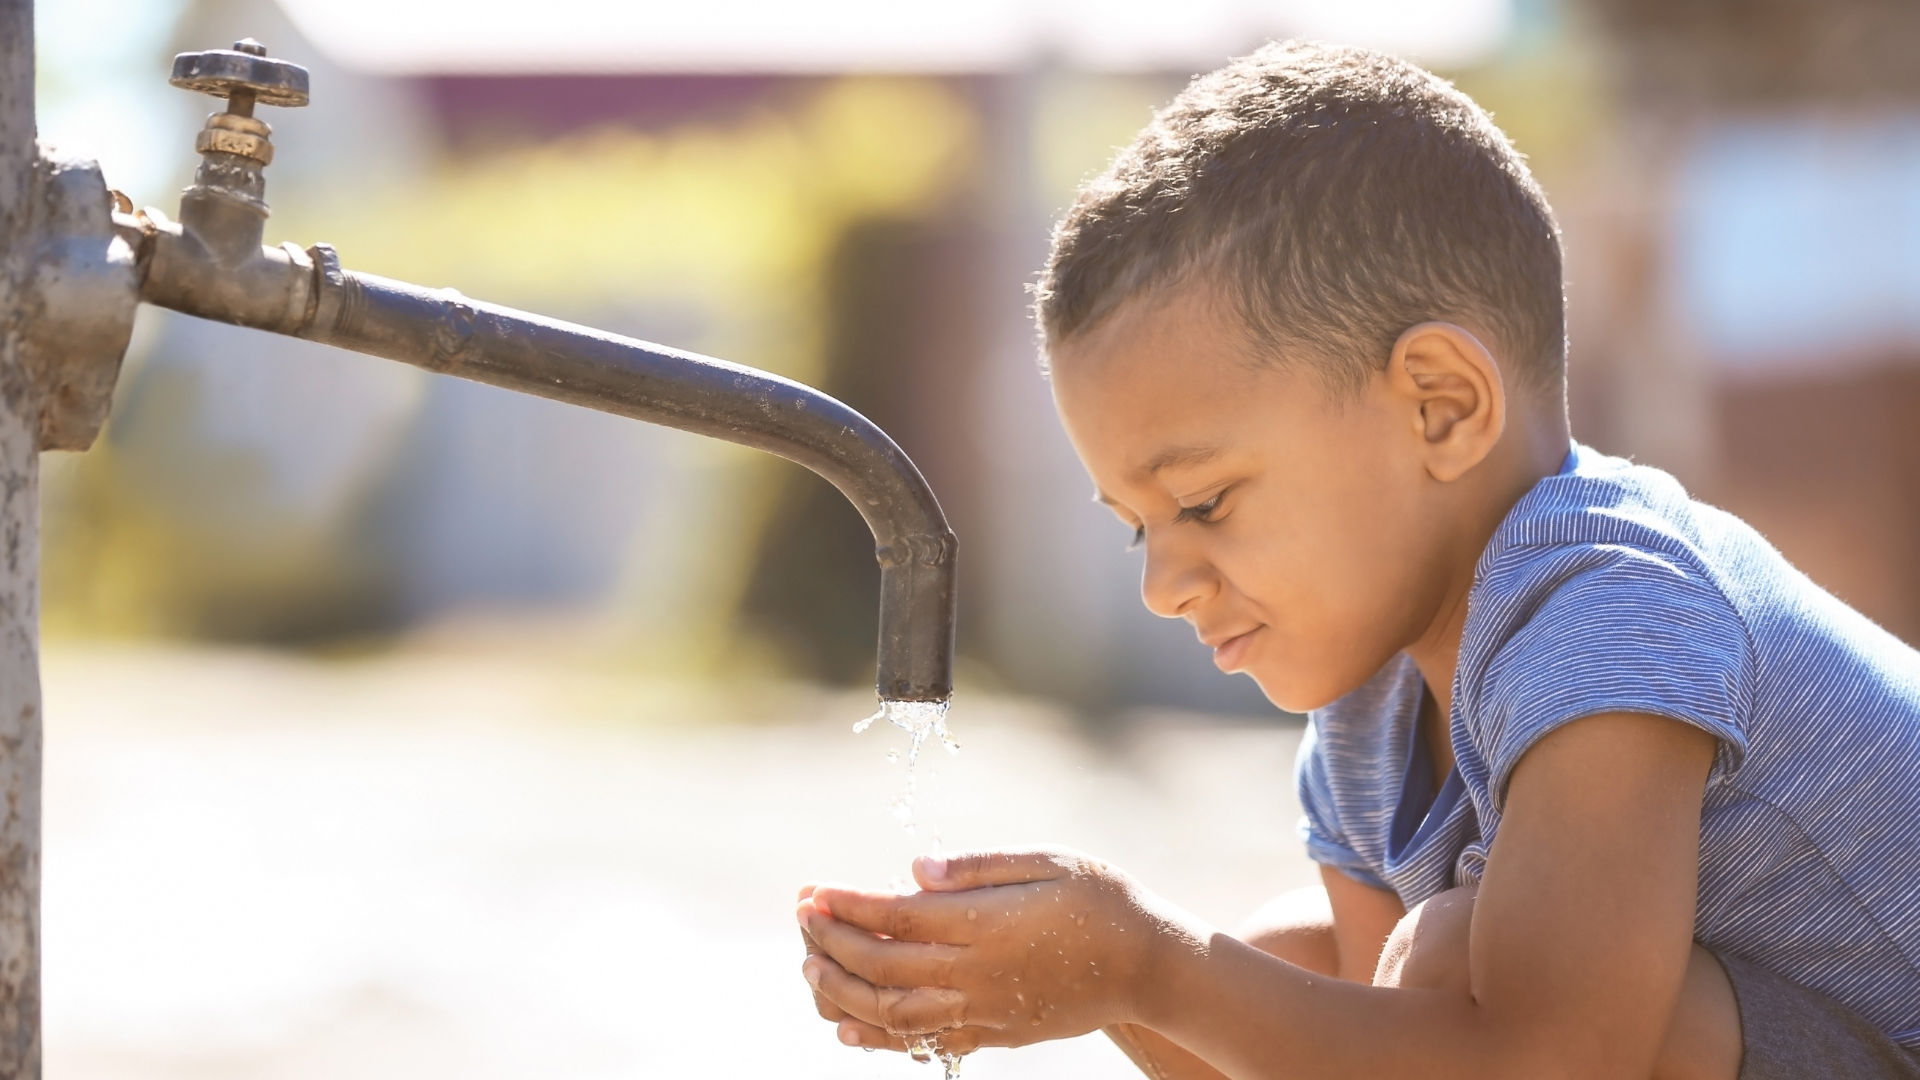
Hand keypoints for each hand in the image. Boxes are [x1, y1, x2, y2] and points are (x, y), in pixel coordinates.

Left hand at [796, 848, 1190, 1053]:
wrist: (1150, 967)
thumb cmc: (1102, 900)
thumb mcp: (1048, 861)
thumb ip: (979, 866)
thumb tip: (914, 869)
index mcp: (987, 924)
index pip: (895, 917)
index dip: (847, 905)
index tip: (811, 890)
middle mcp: (978, 973)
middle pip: (882, 967)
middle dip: (831, 942)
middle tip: (801, 918)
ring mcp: (983, 1010)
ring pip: (892, 1014)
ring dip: (842, 991)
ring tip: (808, 967)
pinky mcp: (994, 1033)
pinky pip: (923, 1043)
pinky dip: (877, 1039)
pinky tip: (847, 1028)